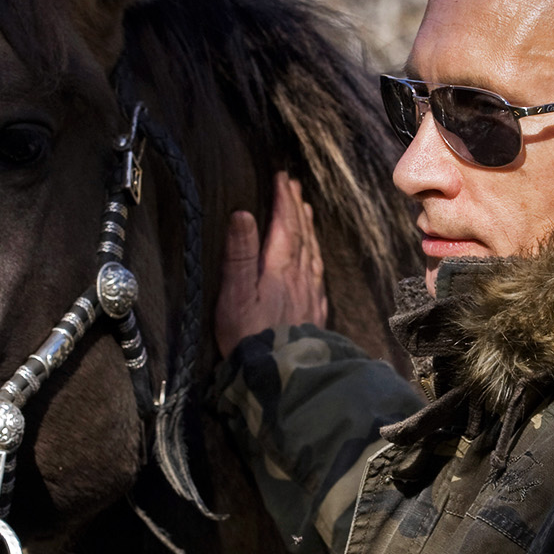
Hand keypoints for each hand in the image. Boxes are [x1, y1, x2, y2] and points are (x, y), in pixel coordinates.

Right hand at [215, 172, 327, 357]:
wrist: (281, 374)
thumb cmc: (249, 335)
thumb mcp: (235, 292)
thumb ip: (240, 253)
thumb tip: (243, 213)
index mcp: (279, 268)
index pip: (284, 225)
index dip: (283, 200)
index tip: (282, 178)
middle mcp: (299, 277)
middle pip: (301, 235)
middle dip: (297, 209)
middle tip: (294, 187)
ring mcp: (310, 295)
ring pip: (312, 253)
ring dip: (308, 230)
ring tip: (306, 213)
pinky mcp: (315, 313)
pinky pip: (318, 275)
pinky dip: (315, 258)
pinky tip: (314, 260)